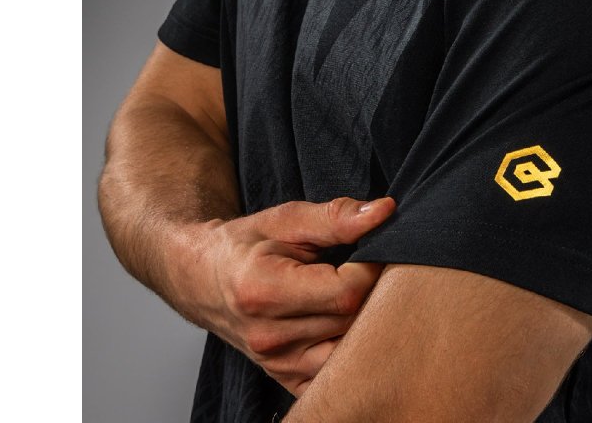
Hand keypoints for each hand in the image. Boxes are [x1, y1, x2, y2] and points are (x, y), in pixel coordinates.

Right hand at [180, 196, 395, 396]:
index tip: (370, 252)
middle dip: (373, 294)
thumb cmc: (248, 244)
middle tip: (370, 270)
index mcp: (263, 291)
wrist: (206, 278)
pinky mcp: (287, 379)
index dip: (370, 269)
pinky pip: (337, 375)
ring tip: (357, 294)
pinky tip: (346, 324)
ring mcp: (278, 365)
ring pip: (352, 352)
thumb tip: (384, 211)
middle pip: (352, 322)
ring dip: (366, 323)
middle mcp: (268, 337)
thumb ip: (335, 217)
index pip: (345, 292)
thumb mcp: (286, 219)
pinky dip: (351, 351)